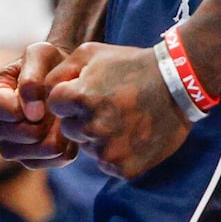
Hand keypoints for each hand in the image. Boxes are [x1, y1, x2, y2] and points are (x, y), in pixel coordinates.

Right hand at [0, 47, 76, 166]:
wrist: (61, 78)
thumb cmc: (46, 62)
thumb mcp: (39, 54)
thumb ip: (32, 77)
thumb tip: (32, 114)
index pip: (5, 111)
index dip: (28, 103)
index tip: (43, 91)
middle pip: (22, 136)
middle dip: (44, 120)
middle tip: (57, 104)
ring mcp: (8, 147)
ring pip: (34, 154)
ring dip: (55, 134)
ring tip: (62, 114)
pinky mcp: (29, 160)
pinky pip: (52, 162)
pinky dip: (66, 145)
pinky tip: (66, 128)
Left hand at [46, 41, 192, 179]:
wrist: (179, 84)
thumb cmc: (131, 65)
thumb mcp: (91, 53)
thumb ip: (59, 71)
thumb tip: (41, 93)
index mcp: (80, 98)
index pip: (55, 105)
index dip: (71, 96)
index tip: (92, 89)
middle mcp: (92, 127)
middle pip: (70, 128)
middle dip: (83, 117)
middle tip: (111, 103)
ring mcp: (109, 150)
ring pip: (88, 147)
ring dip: (99, 136)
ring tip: (124, 117)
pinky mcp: (124, 168)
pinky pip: (107, 163)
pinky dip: (117, 152)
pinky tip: (133, 133)